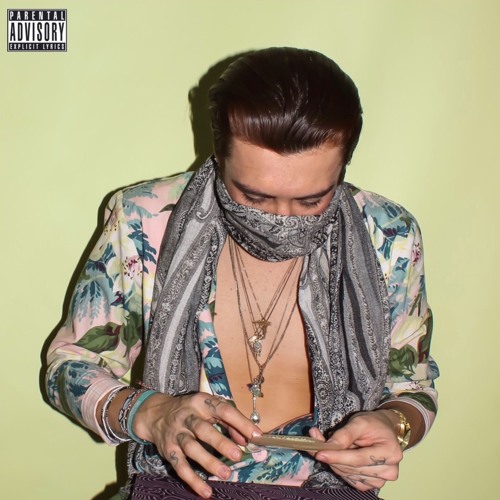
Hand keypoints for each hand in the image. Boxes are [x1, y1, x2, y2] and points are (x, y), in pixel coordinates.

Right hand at [133, 392, 260, 498]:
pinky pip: (180, 467)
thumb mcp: (209, 407)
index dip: (240, 422)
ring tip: (225, 473)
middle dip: (220, 442)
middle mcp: (187, 416)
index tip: (256, 435)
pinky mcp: (168, 450)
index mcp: (202, 402)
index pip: (223, 409)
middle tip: (237, 455)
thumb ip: (228, 421)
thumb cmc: (191, 410)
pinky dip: (192, 480)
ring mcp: (177, 433)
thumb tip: (246, 439)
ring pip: (191, 448)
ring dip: (208, 462)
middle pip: (203, 429)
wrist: (156, 414)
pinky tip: (206, 492)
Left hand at [309, 410, 402, 490]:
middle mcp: (389, 471)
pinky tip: (338, 457)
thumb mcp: (359, 421)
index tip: (319, 453)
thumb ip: (345, 434)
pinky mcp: (371, 484)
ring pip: (348, 475)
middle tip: (314, 444)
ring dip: (334, 462)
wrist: (384, 430)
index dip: (337, 457)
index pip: (358, 459)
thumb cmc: (373, 424)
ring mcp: (381, 480)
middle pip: (352, 469)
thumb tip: (328, 445)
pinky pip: (350, 480)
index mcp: (390, 452)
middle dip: (331, 457)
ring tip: (328, 447)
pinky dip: (340, 469)